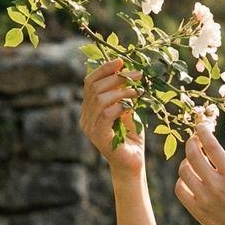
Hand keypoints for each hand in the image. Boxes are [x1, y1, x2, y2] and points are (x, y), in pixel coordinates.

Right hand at [80, 57, 143, 176]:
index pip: (90, 82)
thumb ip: (122, 95)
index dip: (104, 69)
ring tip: (138, 90)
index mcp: (89, 109)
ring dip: (121, 90)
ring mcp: (89, 127)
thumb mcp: (127, 111)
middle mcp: (85, 117)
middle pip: (94, 87)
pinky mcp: (98, 136)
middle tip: (137, 74)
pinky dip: (120, 105)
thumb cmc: (132, 138)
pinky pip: (106, 114)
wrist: (133, 164)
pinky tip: (133, 105)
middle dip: (116, 77)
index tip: (121, 61)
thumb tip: (125, 72)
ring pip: (100, 98)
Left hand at [175, 125, 224, 224]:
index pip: (211, 146)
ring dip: (186, 162)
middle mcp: (216, 185)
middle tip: (194, 141)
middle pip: (193, 155)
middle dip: (191, 143)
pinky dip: (183, 181)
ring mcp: (204, 198)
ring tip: (193, 163)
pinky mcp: (196, 210)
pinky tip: (190, 180)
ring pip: (183, 170)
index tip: (200, 125)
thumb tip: (212, 149)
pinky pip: (180, 188)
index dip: (203, 132)